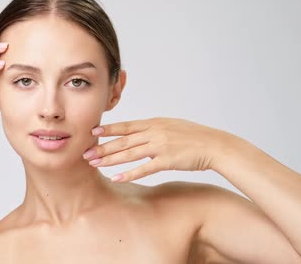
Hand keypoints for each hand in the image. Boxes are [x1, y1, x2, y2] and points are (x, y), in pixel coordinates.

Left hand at [82, 117, 241, 181]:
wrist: (215, 145)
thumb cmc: (194, 137)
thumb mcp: (171, 126)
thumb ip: (153, 128)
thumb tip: (138, 132)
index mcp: (154, 123)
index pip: (126, 125)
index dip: (108, 129)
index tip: (92, 131)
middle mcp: (154, 132)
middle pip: (123, 140)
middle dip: (102, 147)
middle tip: (85, 152)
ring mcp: (160, 146)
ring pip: (129, 153)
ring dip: (110, 159)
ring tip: (94, 164)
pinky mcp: (167, 160)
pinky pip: (144, 168)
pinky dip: (128, 173)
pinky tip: (116, 178)